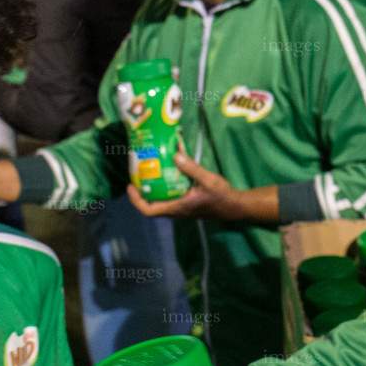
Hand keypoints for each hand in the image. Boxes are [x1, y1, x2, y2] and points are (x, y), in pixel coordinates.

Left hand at [128, 154, 248, 221]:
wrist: (235, 206)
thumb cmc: (221, 196)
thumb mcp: (207, 180)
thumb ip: (191, 168)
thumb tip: (175, 155)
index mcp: (177, 207)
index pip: (149, 210)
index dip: (136, 200)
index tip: (131, 186)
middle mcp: (176, 211)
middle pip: (151, 206)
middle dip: (142, 193)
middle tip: (137, 176)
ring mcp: (181, 209)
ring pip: (160, 203)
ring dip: (152, 191)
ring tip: (148, 173)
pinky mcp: (186, 205)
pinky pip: (169, 199)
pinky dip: (163, 189)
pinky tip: (167, 174)